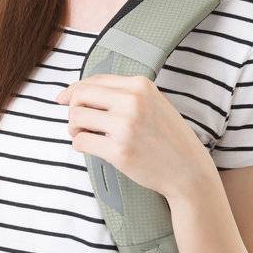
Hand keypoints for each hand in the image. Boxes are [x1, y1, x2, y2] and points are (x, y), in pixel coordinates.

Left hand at [53, 73, 208, 199]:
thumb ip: (121, 93)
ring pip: (76, 118)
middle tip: (78, 123)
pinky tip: (92, 148)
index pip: (93, 81)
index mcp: (140, 86)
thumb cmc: (167, 137)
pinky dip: (80, 145)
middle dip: (72, 110)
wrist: (189, 171)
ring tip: (85, 135)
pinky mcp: (119, 151)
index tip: (63, 100)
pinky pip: (81, 142)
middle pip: (79, 97)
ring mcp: (126, 127)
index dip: (73, 91)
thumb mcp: (152, 103)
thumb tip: (74, 92)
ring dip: (74, 128)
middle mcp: (133, 102)